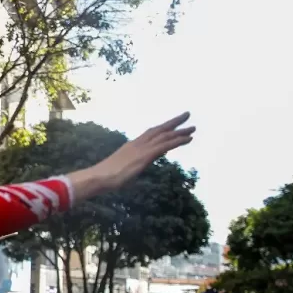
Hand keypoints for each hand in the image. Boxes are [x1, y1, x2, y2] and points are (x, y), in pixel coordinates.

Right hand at [73, 112, 193, 196]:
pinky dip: (178, 140)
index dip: (162, 128)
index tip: (171, 125)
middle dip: (173, 122)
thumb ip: (128, 166)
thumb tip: (130, 170)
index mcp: (131, 146)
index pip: (150, 134)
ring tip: (193, 127)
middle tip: (186, 115)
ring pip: (165, 135)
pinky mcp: (146, 155)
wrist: (99, 177)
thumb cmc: (105, 177)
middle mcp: (138, 143)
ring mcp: (142, 148)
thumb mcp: (120, 169)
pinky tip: (188, 138)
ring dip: (180, 130)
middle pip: (159, 129)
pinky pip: (165, 145)